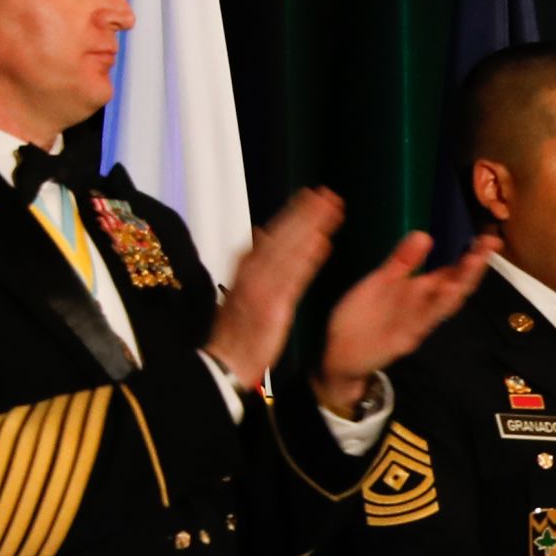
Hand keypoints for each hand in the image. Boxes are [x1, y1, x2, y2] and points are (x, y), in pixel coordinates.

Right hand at [204, 187, 347, 391]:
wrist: (225, 362)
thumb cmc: (238, 331)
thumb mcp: (244, 290)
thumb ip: (255, 263)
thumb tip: (261, 234)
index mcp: (247, 267)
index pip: (274, 233)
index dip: (294, 213)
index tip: (312, 195)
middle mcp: (252, 271)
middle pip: (282, 234)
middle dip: (305, 212)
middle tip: (327, 193)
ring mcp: (261, 287)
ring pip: (288, 249)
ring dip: (310, 226)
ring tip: (330, 208)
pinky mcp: (272, 305)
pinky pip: (292, 277)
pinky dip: (306, 258)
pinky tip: (322, 242)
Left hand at [315, 232, 495, 410]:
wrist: (340, 352)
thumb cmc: (363, 316)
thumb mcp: (381, 281)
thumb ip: (402, 261)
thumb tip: (425, 234)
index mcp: (420, 291)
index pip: (453, 272)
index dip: (472, 256)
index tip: (488, 238)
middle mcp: (424, 306)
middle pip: (456, 286)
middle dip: (473, 267)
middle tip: (490, 244)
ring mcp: (416, 323)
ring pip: (444, 305)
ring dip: (460, 285)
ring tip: (474, 263)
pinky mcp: (403, 339)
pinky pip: (422, 323)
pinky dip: (435, 309)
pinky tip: (446, 293)